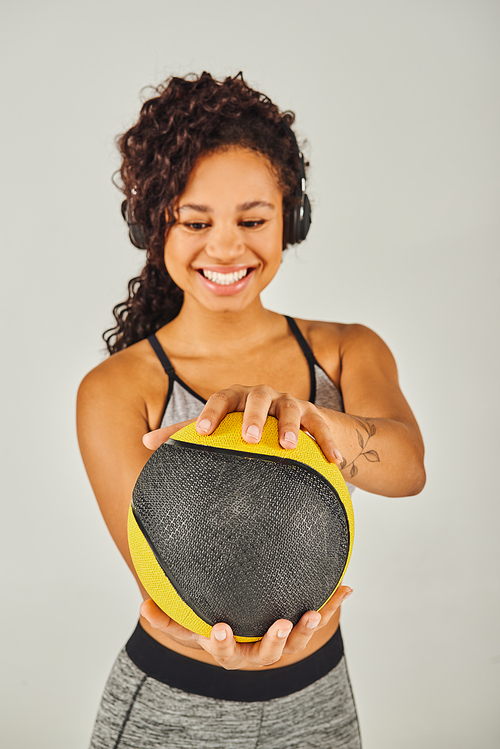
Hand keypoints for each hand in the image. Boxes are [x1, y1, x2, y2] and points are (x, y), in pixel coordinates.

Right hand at [140, 586, 351, 669]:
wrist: (241, 621)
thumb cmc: (209, 618)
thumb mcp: (186, 618)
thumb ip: (164, 616)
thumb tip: (142, 608)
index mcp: (223, 646)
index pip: (215, 646)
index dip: (217, 641)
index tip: (218, 627)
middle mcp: (250, 652)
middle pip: (259, 654)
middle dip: (268, 642)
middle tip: (277, 625)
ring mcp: (275, 644)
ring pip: (292, 644)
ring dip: (304, 630)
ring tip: (312, 614)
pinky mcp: (297, 632)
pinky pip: (316, 619)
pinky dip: (331, 605)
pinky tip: (345, 589)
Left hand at [194, 384, 342, 463]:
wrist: (293, 423)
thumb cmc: (247, 427)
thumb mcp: (220, 428)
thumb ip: (186, 434)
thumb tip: (145, 441)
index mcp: (237, 398)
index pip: (221, 399)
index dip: (210, 413)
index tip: (201, 433)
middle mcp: (262, 396)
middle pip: (256, 398)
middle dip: (252, 416)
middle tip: (247, 438)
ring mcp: (290, 403)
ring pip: (289, 408)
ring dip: (289, 425)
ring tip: (287, 445)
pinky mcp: (314, 415)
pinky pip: (321, 427)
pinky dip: (328, 442)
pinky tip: (334, 461)